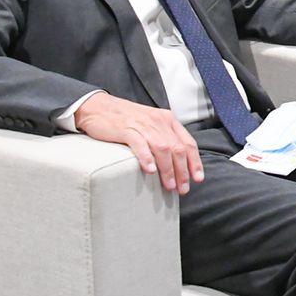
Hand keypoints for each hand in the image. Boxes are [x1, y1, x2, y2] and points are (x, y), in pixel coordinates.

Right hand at [74, 92, 203, 194]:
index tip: (198, 178)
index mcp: (168, 120)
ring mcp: (143, 125)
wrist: (98, 107)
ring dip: (168, 170)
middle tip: (183, 189)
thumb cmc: (125, 119)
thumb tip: (177, 161)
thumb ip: (164, 137)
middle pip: (178, 149)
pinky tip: (151, 171)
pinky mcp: (126, 129)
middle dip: (183, 171)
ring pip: (163, 149)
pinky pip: (140, 144)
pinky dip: (147, 158)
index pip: (188, 143)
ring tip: (170, 185)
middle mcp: (159, 121)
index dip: (195, 162)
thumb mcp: (151, 124)